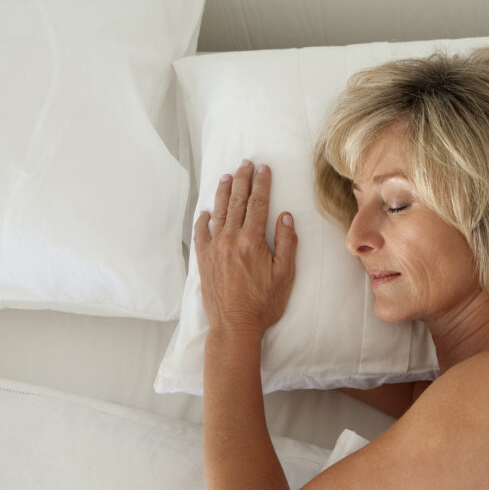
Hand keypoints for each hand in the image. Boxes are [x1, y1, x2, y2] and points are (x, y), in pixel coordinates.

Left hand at [193, 160, 297, 338]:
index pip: (258, 204)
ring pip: (218, 213)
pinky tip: (206, 212)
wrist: (234, 326)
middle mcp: (230, 239)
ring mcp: (214, 249)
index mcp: (252, 241)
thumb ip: (286, 243)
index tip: (263, 169)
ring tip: (227, 177)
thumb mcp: (285, 275)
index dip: (262, 184)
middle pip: (236, 202)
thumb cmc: (263, 304)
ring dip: (223, 193)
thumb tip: (284, 217)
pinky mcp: (204, 260)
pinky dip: (204, 220)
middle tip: (245, 163)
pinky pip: (201, 233)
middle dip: (242, 180)